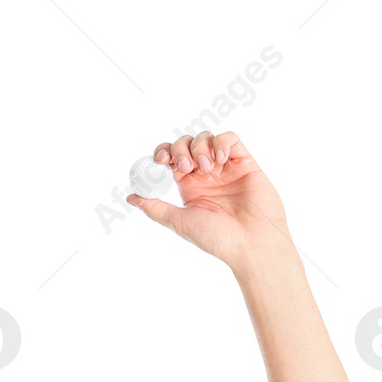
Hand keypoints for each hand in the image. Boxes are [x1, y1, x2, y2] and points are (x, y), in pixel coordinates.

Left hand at [127, 132, 293, 267]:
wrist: (251, 243)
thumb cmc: (217, 238)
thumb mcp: (179, 221)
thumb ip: (155, 208)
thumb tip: (130, 197)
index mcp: (189, 187)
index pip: (170, 159)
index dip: (163, 153)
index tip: (161, 161)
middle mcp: (206, 175)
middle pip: (186, 144)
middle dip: (180, 150)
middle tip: (186, 169)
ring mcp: (225, 167)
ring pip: (206, 138)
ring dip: (199, 147)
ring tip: (205, 168)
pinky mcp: (244, 162)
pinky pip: (230, 138)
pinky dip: (220, 142)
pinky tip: (219, 160)